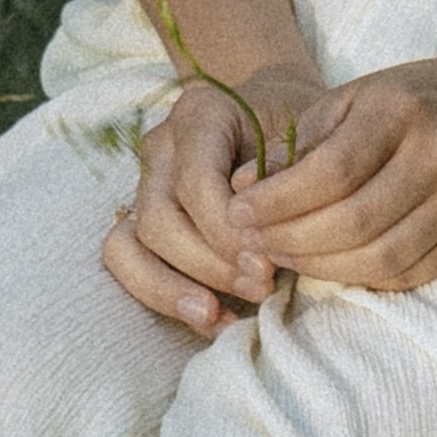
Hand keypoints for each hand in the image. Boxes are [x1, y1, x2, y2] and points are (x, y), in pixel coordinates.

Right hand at [102, 63, 325, 335]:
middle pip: (159, 220)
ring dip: (178, 289)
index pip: (195, 182)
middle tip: (261, 287)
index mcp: (199, 114)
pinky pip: (127, 263)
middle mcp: (161, 147)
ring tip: (227, 314)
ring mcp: (143, 184)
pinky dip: (165, 298)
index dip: (226, 232)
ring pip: (130, 245)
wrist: (281, 122)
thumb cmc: (299, 133)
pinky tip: (212, 322)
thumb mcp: (308, 140)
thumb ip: (286, 178)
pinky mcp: (138, 220)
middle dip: (209, 265)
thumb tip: (265, 234)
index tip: (267, 262)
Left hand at [234, 55, 436, 290]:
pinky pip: (405, 273)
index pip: (331, 170)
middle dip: (290, 239)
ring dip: (318, 267)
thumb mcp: (353, 99)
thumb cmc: (408, 101)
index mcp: (403, 112)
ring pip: (379, 256)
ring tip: (281, 255)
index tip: (237, 212)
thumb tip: (239, 188)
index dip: (278, 200)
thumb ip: (297, 142)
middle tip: (251, 242)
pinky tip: (326, 266)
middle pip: (353, 221)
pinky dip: (357, 276)